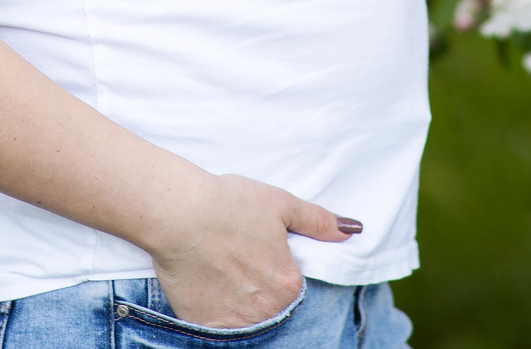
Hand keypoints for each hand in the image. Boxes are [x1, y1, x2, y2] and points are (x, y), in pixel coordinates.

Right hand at [144, 172, 358, 328]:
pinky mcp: (205, 325)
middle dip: (257, 286)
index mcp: (288, 284)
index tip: (258, 254)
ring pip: (244, 317)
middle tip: (236, 259)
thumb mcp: (281, 204)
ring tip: (220, 268)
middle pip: (269, 305)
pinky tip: (205, 281)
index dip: (275, 267)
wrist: (178, 212)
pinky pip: (216, 324)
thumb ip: (318, 221)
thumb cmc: (229, 204)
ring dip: (237, 299)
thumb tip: (352, 230)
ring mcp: (235, 322)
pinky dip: (213, 307)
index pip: (291, 286)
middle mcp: (266, 311)